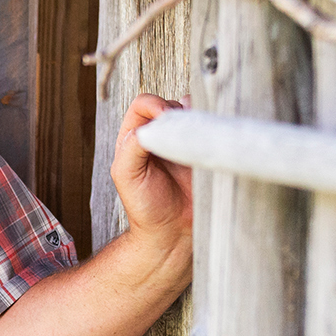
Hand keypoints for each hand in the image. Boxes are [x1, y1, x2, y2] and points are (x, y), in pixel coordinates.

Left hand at [111, 93, 193, 245]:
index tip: (166, 120)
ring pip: (190, 113)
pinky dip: (210, 126)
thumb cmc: (145, 206)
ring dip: (195, 117)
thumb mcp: (126, 174)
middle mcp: (158, 135)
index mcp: (135, 137)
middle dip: (177, 111)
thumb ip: (132, 145)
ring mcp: (181, 142)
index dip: (155, 106)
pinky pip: (207, 129)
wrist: (173, 232)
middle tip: (183, 130)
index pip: (143, 104)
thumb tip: (151, 125)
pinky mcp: (202, 151)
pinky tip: (208, 137)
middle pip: (168, 103)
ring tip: (196, 135)